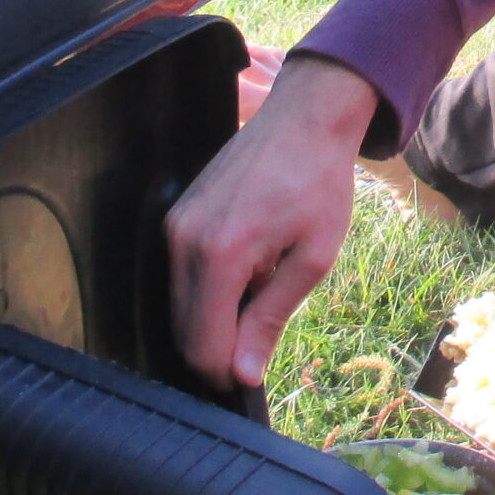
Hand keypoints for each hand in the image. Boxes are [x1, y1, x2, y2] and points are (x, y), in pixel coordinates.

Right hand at [166, 53, 379, 388]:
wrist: (306, 118)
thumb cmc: (319, 183)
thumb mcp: (311, 257)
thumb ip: (270, 317)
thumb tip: (243, 375)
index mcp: (221, 255)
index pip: (202, 345)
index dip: (226, 373)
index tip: (252, 377)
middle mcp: (184, 241)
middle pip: (184, 331)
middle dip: (218, 349)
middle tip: (261, 338)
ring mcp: (174, 225)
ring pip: (180, 305)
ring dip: (216, 315)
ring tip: (263, 285)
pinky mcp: (176, 215)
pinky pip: (182, 274)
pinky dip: (210, 287)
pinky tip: (249, 265)